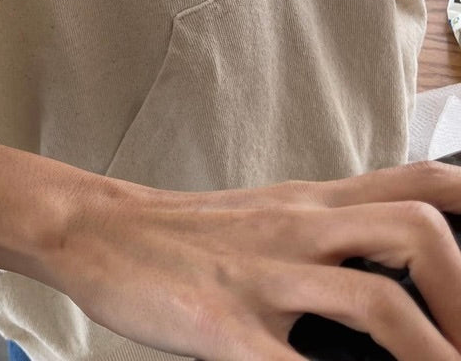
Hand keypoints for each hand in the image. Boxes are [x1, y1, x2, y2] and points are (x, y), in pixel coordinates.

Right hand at [47, 159, 460, 360]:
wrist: (99, 229)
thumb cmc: (189, 234)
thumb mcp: (270, 217)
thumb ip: (331, 236)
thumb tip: (403, 282)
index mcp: (315, 204)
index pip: (423, 184)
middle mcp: (300, 228)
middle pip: (419, 232)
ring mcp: (264, 274)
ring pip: (376, 300)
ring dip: (433, 354)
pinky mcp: (223, 324)